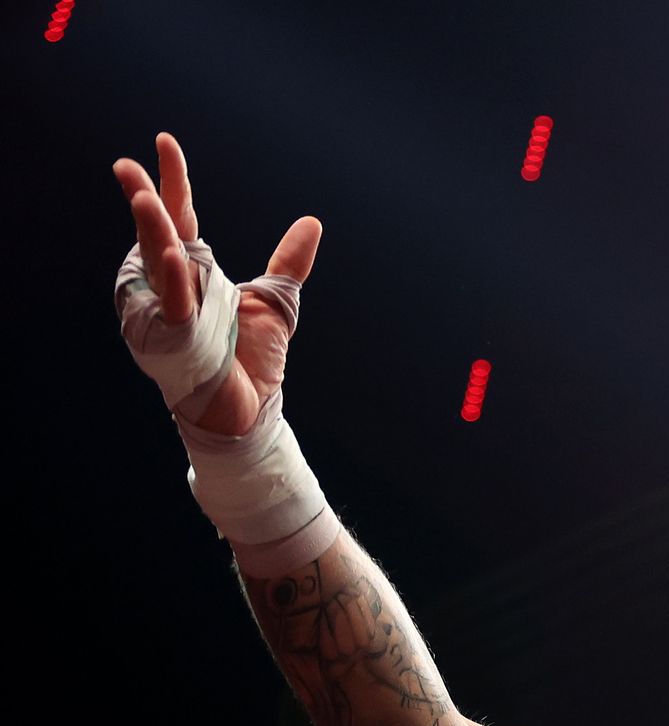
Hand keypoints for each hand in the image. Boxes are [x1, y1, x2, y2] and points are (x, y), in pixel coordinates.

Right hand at [112, 132, 323, 434]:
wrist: (251, 412)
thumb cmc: (252, 362)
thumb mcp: (276, 301)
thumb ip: (289, 261)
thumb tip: (312, 223)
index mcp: (192, 273)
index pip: (179, 217)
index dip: (172, 181)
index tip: (164, 141)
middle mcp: (170, 287)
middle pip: (155, 233)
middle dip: (142, 197)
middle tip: (127, 164)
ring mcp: (167, 312)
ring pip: (156, 263)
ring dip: (151, 231)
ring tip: (146, 196)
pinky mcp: (175, 338)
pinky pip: (173, 303)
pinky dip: (174, 279)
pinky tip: (175, 253)